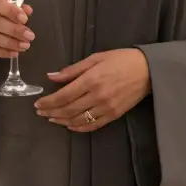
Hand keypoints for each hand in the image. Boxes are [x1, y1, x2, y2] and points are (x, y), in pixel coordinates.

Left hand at [34, 49, 149, 131]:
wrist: (148, 70)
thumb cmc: (121, 59)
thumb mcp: (95, 58)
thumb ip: (72, 70)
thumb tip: (51, 76)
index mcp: (91, 80)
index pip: (63, 96)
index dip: (48, 102)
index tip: (37, 104)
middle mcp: (98, 96)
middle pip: (68, 109)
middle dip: (51, 112)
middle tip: (40, 113)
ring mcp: (106, 108)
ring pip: (79, 119)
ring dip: (62, 120)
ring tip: (52, 118)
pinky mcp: (114, 115)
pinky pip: (93, 125)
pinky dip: (79, 127)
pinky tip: (70, 125)